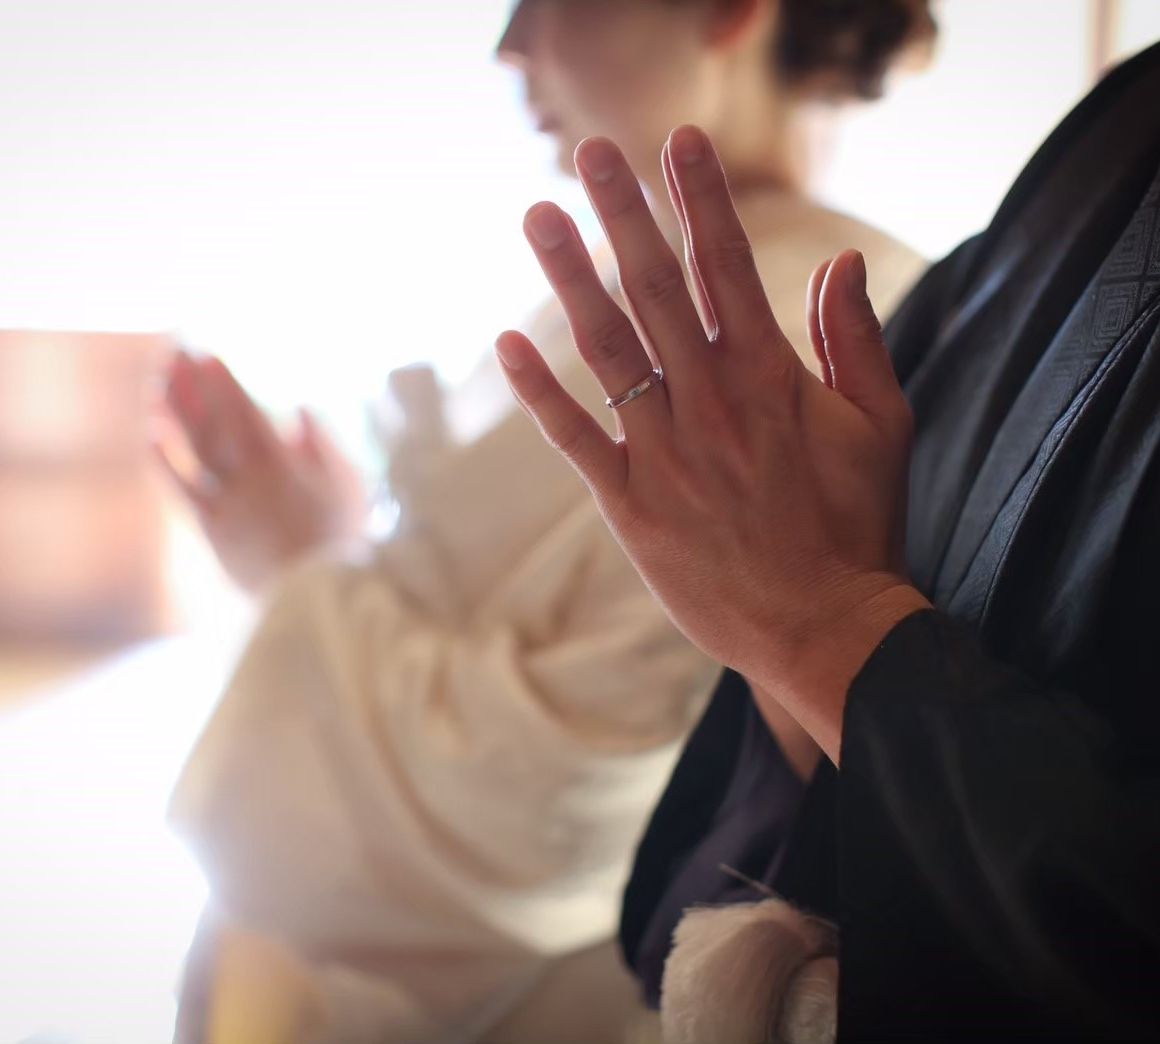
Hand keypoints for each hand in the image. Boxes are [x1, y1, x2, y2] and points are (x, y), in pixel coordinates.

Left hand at [153, 351, 366, 594]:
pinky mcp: (215, 534)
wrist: (324, 601)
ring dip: (172, 416)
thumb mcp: (350, 488)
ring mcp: (226, 509)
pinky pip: (183, 493)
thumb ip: (322, 446)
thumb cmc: (347, 542)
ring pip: (192, 454)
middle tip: (175, 351)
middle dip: (192, 387)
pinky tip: (151, 436)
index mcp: (280, 467)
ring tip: (156, 383)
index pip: (244, 414)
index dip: (223, 382)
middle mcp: (245, 483)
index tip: (206, 352)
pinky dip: (166, 463)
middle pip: (211, 426)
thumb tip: (300, 410)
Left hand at [495, 126, 928, 760]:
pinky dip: (542, 391)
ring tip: (539, 216)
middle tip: (589, 150)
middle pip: (658, 288)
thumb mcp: (882, 424)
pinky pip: (575, 438)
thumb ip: (855, 338)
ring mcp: (664, 453)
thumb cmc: (858, 526)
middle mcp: (710, 402)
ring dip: (570, 278)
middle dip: (624, 212)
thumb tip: (837, 259)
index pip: (729, 264)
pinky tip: (509, 342)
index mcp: (771, 376)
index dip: (701, 197)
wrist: (822, 627)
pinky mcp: (631, 506)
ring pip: (607, 349)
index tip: (677, 142)